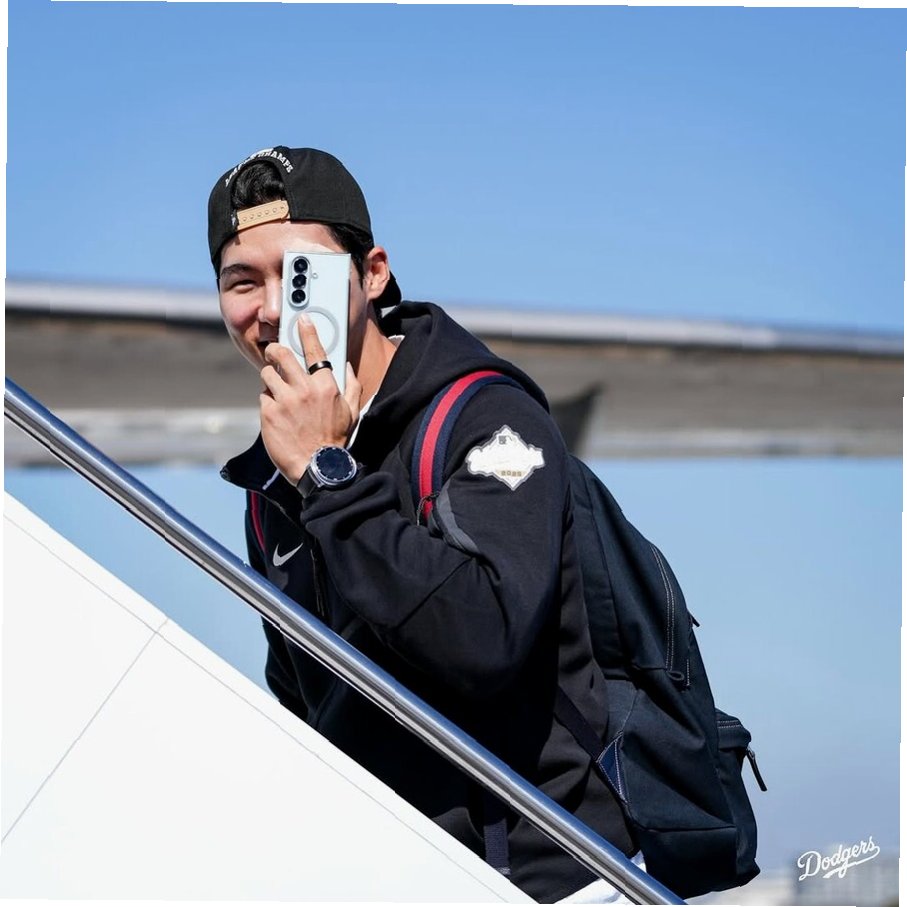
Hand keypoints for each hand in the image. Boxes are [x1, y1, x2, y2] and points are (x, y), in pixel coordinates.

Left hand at [259, 315, 361, 484]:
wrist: (318, 467)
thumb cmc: (336, 440)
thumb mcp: (353, 412)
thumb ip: (352, 386)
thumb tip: (347, 367)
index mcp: (327, 386)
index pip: (315, 350)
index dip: (307, 332)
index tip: (301, 320)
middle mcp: (304, 389)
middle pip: (282, 355)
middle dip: (275, 350)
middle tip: (274, 352)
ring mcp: (284, 401)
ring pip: (267, 374)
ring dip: (270, 378)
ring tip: (277, 390)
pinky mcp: (269, 413)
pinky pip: (263, 396)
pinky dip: (268, 401)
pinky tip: (277, 412)